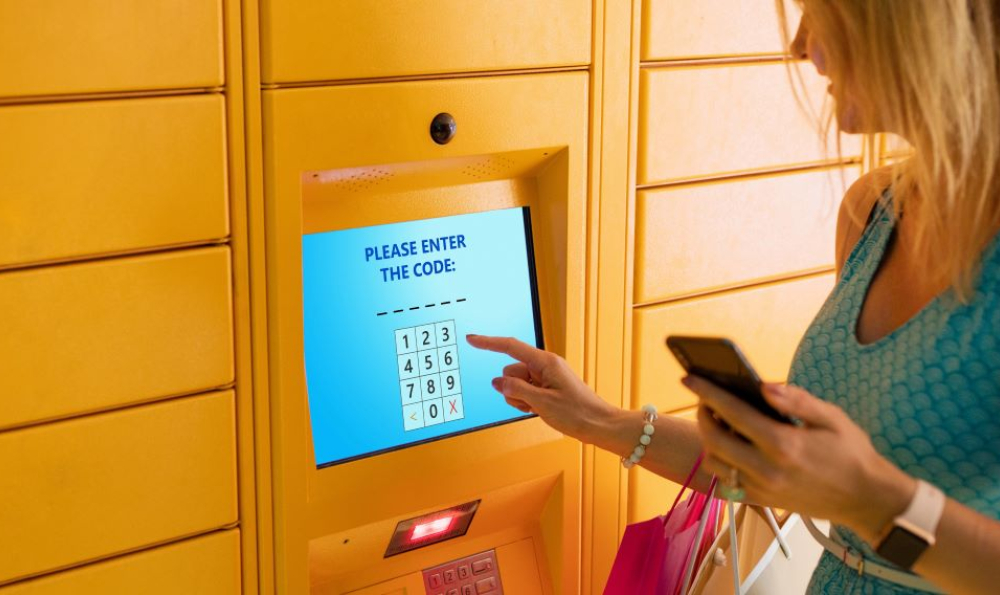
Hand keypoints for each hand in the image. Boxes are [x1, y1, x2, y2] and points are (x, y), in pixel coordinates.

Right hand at [465, 334, 615, 440]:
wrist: (598, 425)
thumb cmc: (577, 413)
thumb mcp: (542, 403)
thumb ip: (516, 390)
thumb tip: (497, 382)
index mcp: (545, 362)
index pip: (510, 347)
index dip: (488, 343)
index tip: (471, 339)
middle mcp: (544, 366)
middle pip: (510, 372)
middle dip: (513, 389)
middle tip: (532, 404)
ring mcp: (545, 377)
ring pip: (515, 385)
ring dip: (520, 399)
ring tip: (539, 408)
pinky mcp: (545, 388)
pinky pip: (524, 392)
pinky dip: (526, 402)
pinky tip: (540, 410)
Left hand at [685, 376, 916, 541]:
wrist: (867, 500)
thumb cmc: (852, 454)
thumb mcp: (832, 418)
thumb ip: (796, 400)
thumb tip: (764, 385)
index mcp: (783, 444)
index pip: (733, 413)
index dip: (708, 392)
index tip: (689, 377)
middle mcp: (767, 470)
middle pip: (714, 440)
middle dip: (702, 415)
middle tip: (703, 399)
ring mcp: (762, 489)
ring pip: (715, 464)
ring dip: (708, 441)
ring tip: (716, 423)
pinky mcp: (762, 502)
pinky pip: (726, 483)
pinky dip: (720, 464)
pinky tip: (729, 448)